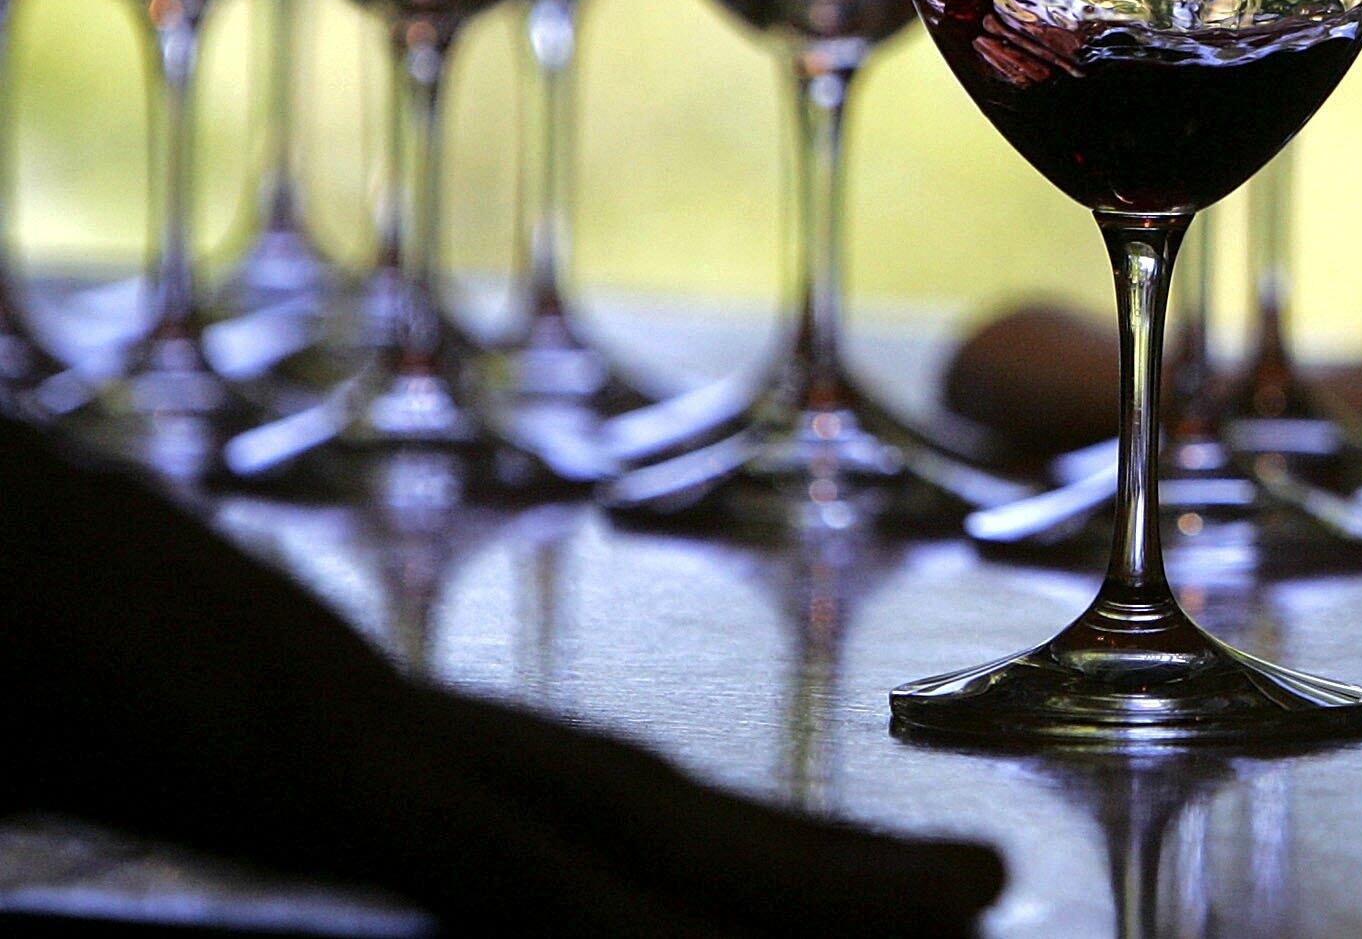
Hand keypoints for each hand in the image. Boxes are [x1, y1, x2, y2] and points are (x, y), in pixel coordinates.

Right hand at [0, 421, 1003, 937]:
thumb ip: (251, 768)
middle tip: (982, 893)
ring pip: (607, 826)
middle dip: (816, 873)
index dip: (728, 857)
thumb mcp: (110, 712)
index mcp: (338, 729)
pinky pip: (488, 864)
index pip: (577, 807)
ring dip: (784, 886)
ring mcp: (330, 723)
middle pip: (640, 807)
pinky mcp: (276, 750)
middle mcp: (370, 714)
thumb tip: (312, 796)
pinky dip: (610, 924)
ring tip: (955, 911)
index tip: (858, 897)